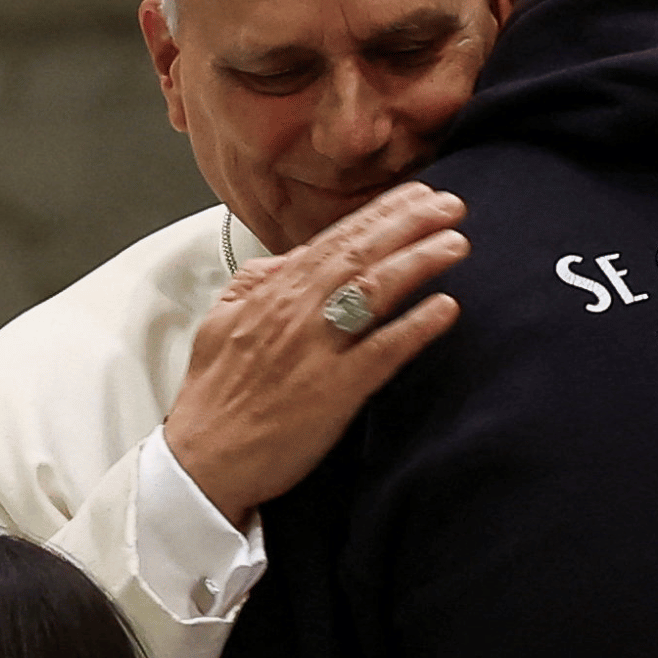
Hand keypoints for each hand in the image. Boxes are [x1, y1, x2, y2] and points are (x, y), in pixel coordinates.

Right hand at [164, 182, 469, 526]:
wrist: (201, 462)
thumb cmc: (214, 397)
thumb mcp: (220, 321)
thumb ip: (255, 281)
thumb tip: (288, 257)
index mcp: (272, 292)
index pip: (335, 238)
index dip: (381, 212)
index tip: (417, 194)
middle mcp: (295, 311)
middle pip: (361, 252)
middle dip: (410, 222)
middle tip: (451, 205)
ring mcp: (315, 349)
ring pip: (374, 289)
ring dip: (419, 261)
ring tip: (456, 242)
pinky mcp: (332, 392)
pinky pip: (382, 351)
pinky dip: (415, 326)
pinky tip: (447, 308)